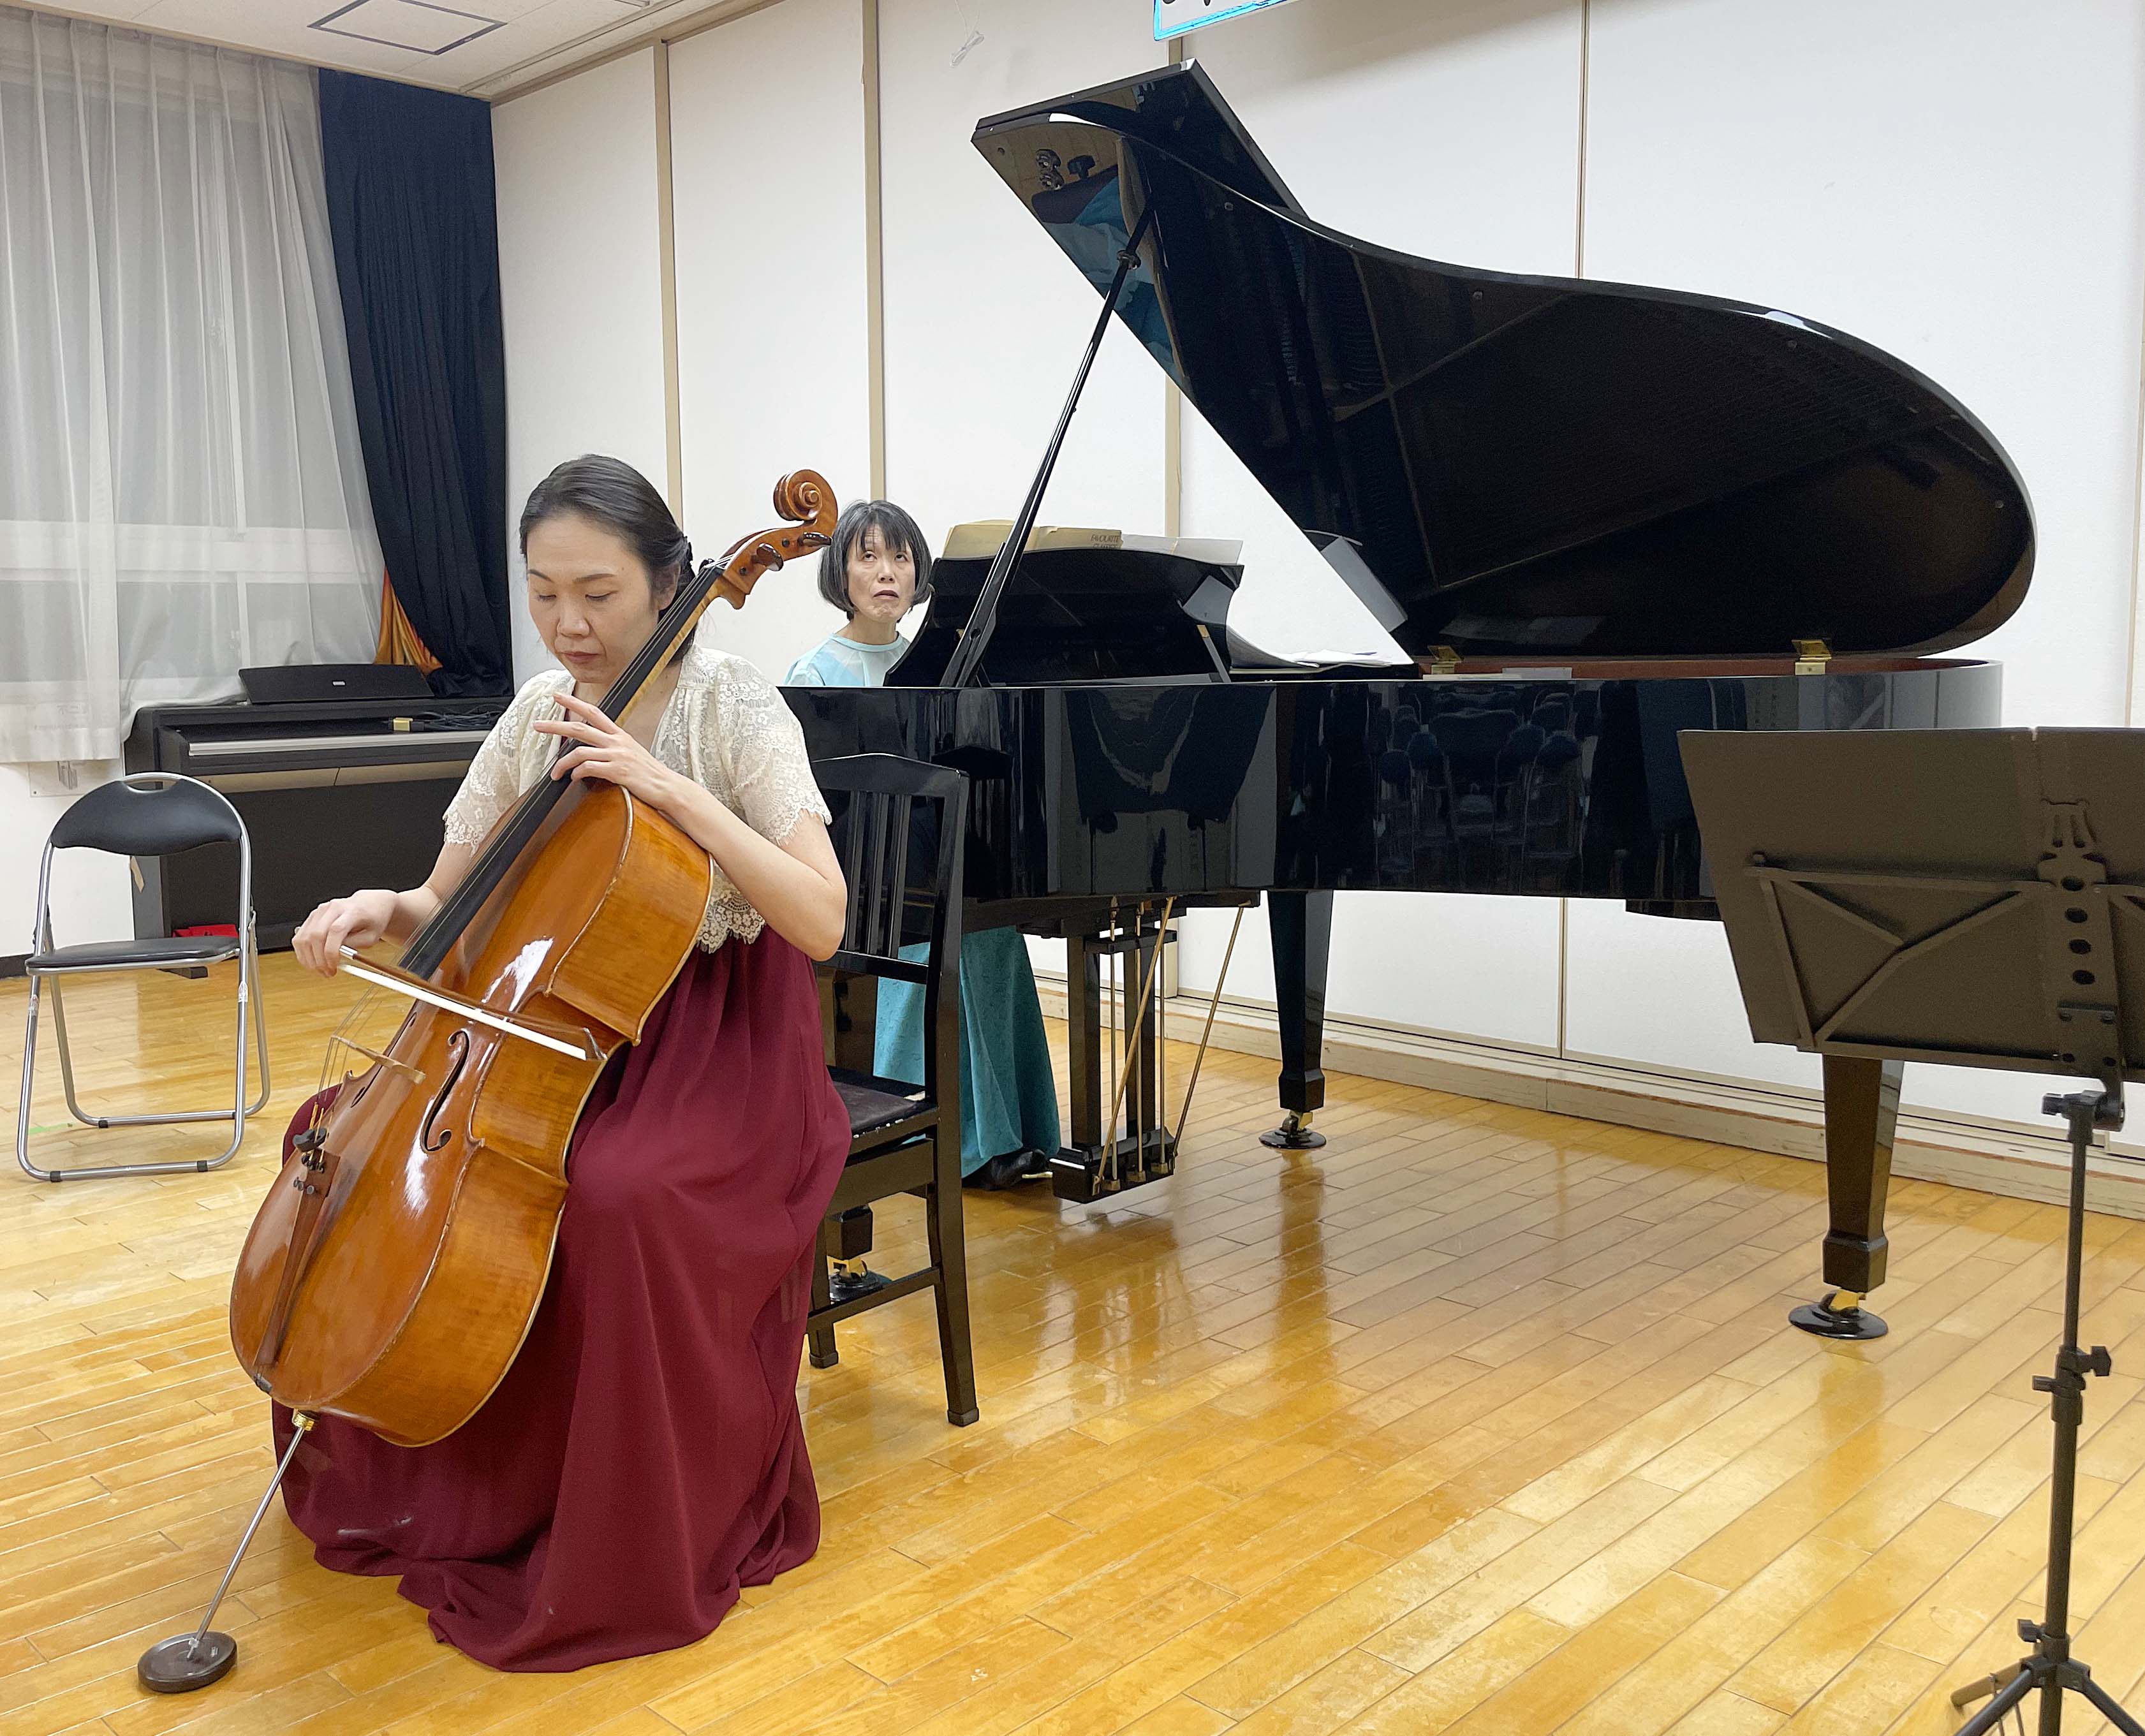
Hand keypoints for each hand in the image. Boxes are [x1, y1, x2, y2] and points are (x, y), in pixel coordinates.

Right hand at [292, 889, 397, 976]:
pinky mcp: (312, 917)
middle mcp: (332, 908)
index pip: (336, 930)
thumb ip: (355, 945)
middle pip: (316, 935)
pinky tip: (312, 962)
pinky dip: (303, 953)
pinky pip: (300, 937)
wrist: (370, 905)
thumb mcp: (372, 936)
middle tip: (327, 973)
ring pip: (304, 937)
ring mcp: (320, 911)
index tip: (334, 966)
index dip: (331, 951)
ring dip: (309, 959)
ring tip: (320, 970)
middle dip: (319, 959)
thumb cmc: (373, 919)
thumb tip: (336, 955)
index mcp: (351, 911)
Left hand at [532, 692, 683, 809]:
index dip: (574, 703)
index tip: (557, 696)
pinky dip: (577, 773)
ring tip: (555, 773)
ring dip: (562, 763)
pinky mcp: (618, 771)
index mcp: (620, 735)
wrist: (667, 787)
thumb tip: (594, 751)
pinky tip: (574, 778)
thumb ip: (614, 749)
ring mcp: (617, 755)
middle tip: (537, 725)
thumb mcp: (632, 754)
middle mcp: (617, 742)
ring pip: (580, 752)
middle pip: (580, 728)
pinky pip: (589, 768)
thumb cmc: (649, 774)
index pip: (594, 712)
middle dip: (555, 726)